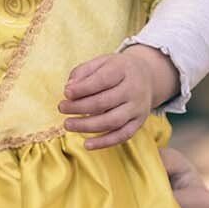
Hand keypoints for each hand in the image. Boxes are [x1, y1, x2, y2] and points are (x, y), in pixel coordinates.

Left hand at [59, 45, 179, 148]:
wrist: (147, 77)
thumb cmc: (116, 70)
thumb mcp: (101, 62)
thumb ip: (83, 72)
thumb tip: (69, 88)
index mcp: (123, 70)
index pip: (103, 80)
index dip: (83, 88)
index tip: (66, 93)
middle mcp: (133, 89)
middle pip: (105, 102)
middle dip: (80, 107)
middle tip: (61, 108)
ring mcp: (137, 108)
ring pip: (113, 121)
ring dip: (87, 126)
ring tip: (67, 125)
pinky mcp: (138, 122)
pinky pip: (122, 135)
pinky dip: (104, 142)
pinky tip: (87, 145)